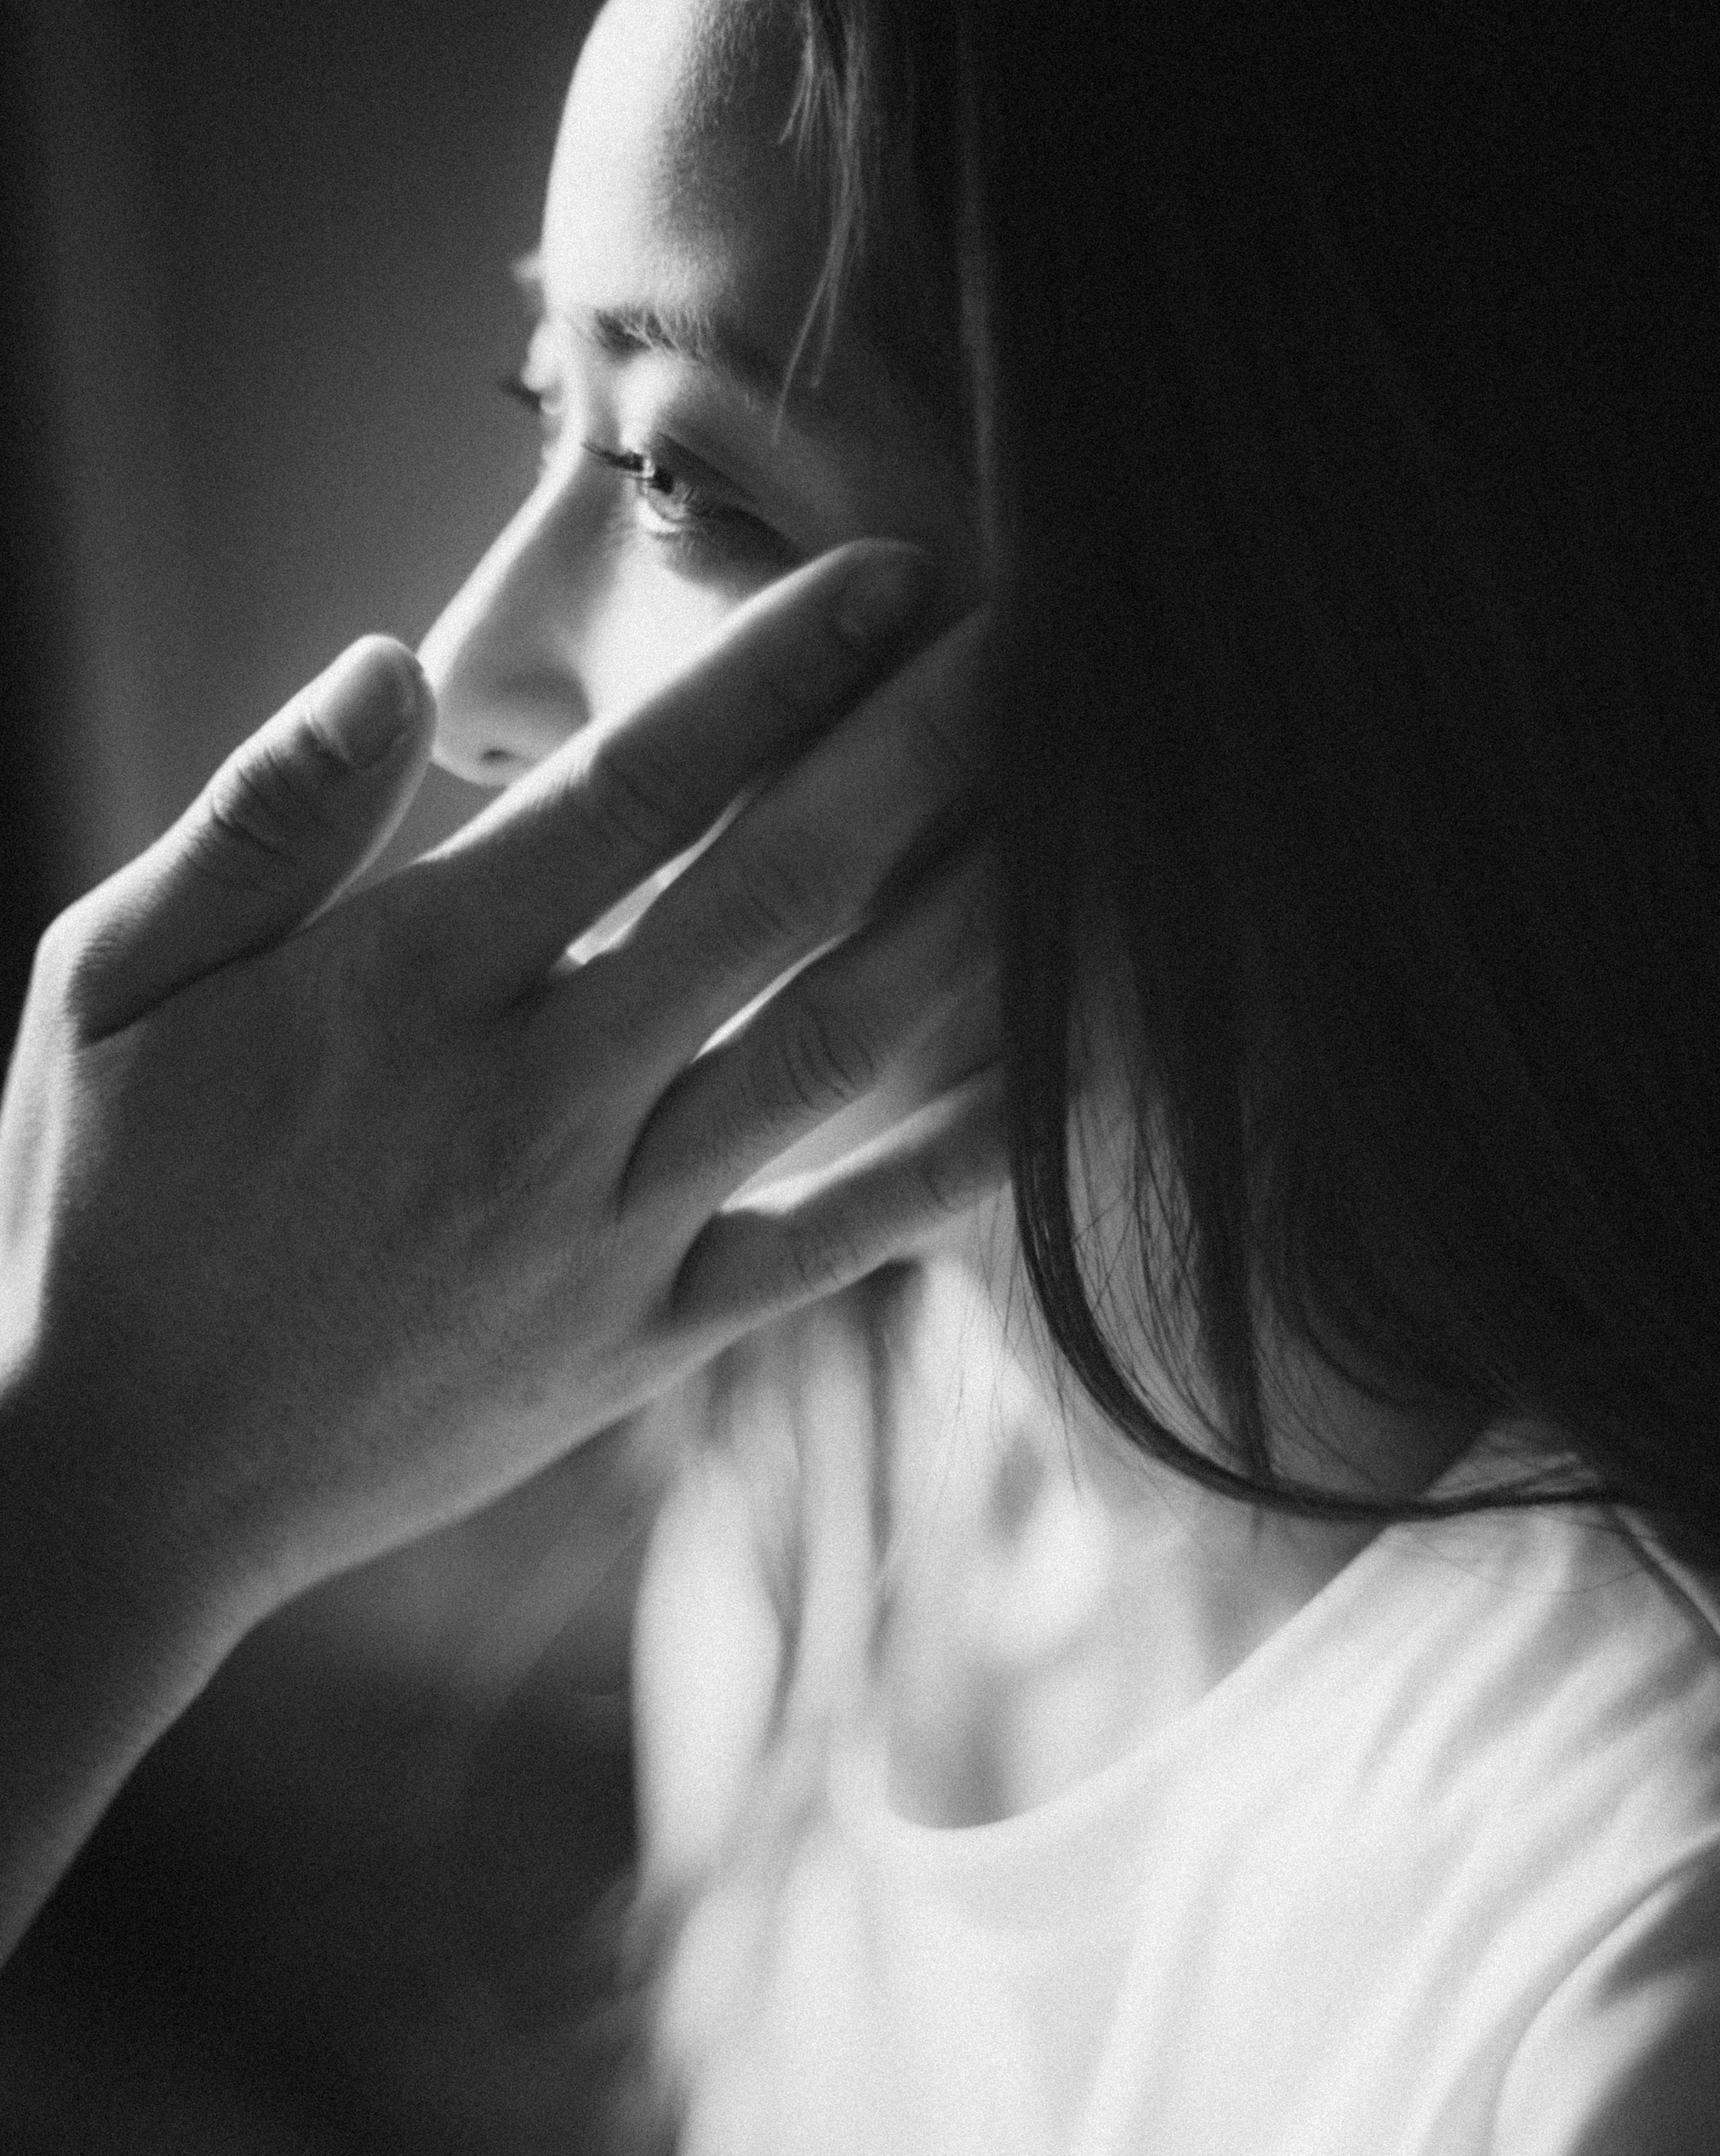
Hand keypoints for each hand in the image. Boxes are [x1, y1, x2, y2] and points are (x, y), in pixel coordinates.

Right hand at [1, 541, 1001, 1674]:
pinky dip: (938, 1171)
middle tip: (1051, 650)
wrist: (121, 1477)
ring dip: (969, 930)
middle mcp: (535, 1096)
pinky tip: (1044, 1092)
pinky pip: (822, 1247)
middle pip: (778, 895)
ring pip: (830, 1053)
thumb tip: (391, 663)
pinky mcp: (639, 1339)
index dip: (781, 671)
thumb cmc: (103, 1208)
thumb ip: (262, 818)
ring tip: (1085, 827)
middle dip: (925, 756)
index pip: (637, 789)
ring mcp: (603, 1229)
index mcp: (410, 982)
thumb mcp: (111, 986)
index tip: (898, 576)